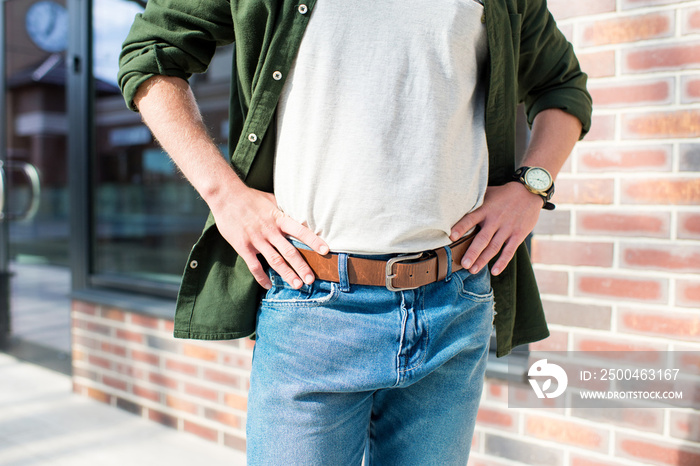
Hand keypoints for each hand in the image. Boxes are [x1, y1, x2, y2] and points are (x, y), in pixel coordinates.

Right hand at [211, 187, 328, 289]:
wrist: (226, 196)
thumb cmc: (250, 197)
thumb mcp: (272, 200)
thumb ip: (284, 211)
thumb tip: (300, 215)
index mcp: (278, 218)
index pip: (300, 231)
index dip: (313, 241)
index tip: (326, 251)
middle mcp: (269, 231)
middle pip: (289, 252)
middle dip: (302, 267)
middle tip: (312, 280)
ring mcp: (256, 240)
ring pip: (274, 261)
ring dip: (287, 274)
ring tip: (297, 285)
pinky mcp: (243, 247)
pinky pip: (254, 266)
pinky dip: (261, 277)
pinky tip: (269, 285)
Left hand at [450, 183, 542, 275]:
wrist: (529, 192)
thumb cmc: (503, 194)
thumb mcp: (488, 193)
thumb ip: (475, 202)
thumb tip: (455, 206)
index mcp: (485, 209)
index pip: (470, 219)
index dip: (461, 227)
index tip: (451, 237)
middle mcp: (495, 220)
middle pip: (482, 238)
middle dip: (472, 252)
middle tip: (463, 264)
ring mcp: (507, 228)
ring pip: (494, 247)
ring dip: (483, 260)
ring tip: (472, 270)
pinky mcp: (518, 235)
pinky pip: (509, 251)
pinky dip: (502, 262)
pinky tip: (495, 271)